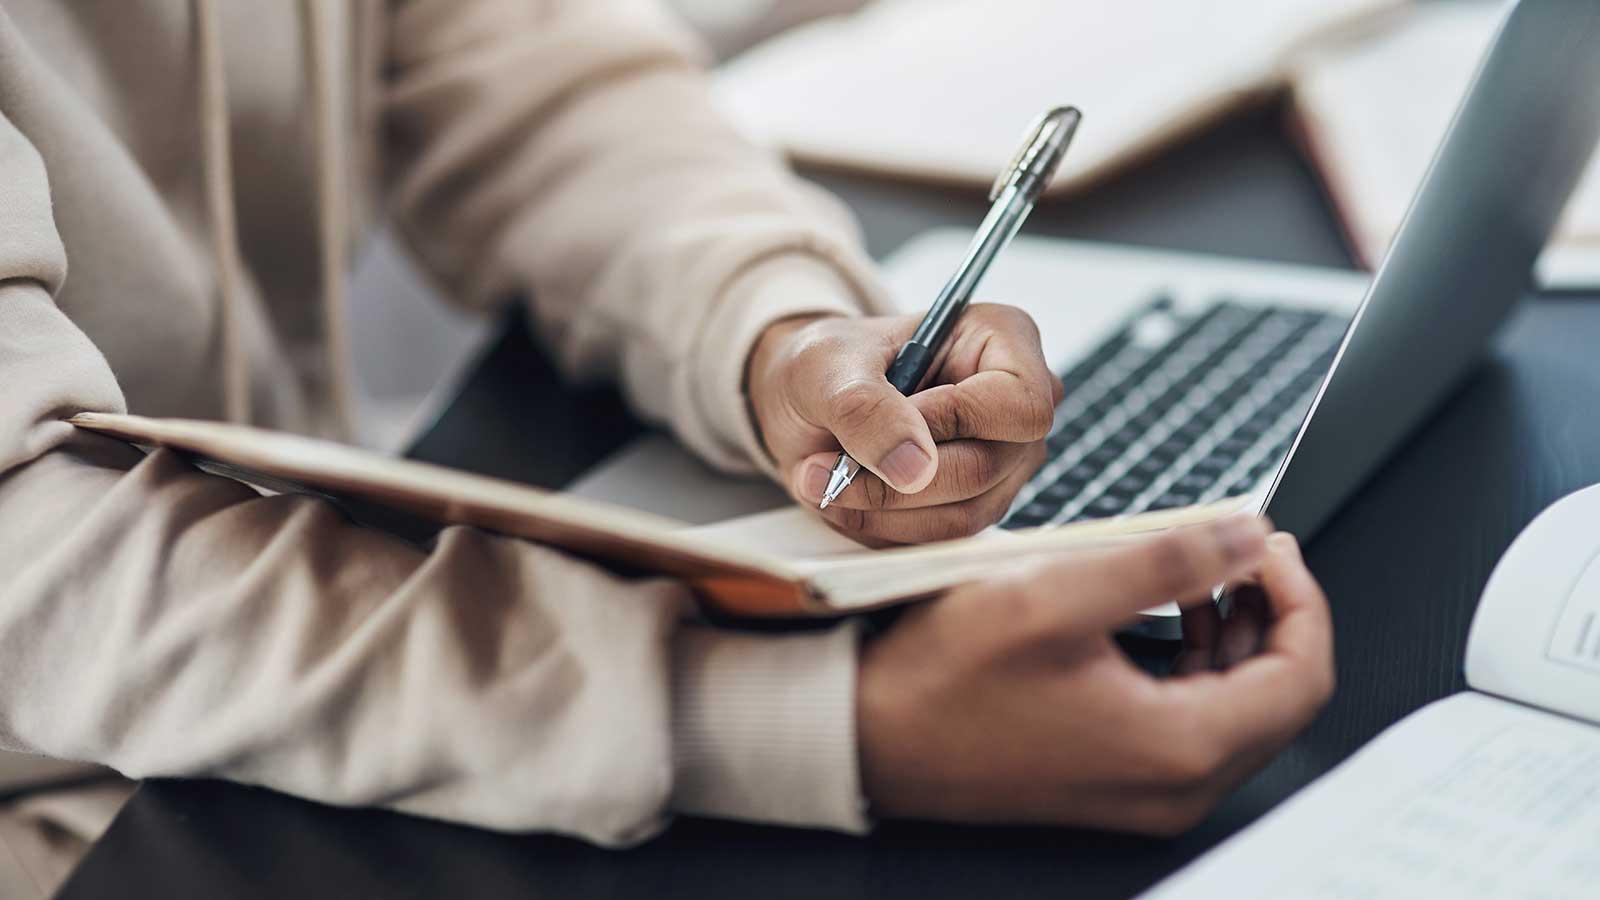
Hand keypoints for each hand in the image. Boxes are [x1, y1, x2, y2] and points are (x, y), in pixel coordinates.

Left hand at [746, 306, 1060, 544]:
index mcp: (1003, 342)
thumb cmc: (827, 365)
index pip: (1018, 405)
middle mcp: (1015, 410)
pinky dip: (881, 525)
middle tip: (818, 467)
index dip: (953, 422)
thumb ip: (866, 408)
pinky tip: (843, 495)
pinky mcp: (974, 507)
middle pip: (984, 469)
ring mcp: (1002, 465)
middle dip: (893, 479)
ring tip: (820, 478)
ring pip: (961, 516)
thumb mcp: (827, 368)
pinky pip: (937, 540)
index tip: (881, 423)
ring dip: (880, 509)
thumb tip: (913, 468)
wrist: (807, 403)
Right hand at [856, 518, 1334, 834]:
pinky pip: (1192, 723)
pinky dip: (1196, 664)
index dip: (1300, 596)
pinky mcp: (1118, 781)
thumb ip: (1168, 563)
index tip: (1269, 545)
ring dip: (1235, 635)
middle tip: (1245, 549)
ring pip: (1239, 709)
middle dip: (1272, 611)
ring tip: (1206, 573)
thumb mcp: (1057, 595)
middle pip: (1278, 695)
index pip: (1301, 674)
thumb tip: (1250, 537)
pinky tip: (1163, 617)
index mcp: (1178, 747)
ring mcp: (1148, 792)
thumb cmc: (945, 677)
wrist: (870, 734)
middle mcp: (1175, 786)